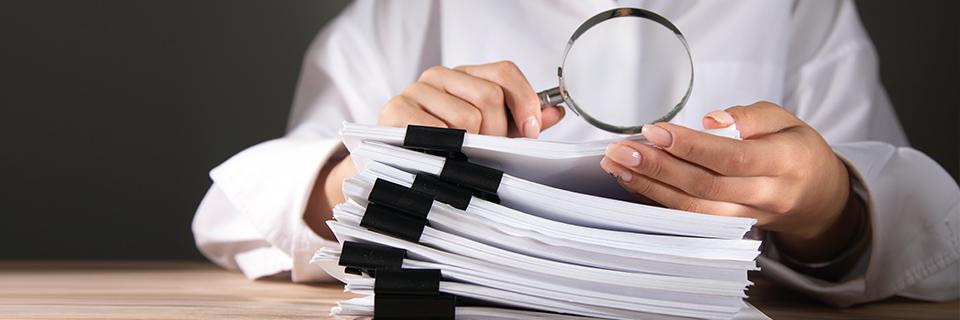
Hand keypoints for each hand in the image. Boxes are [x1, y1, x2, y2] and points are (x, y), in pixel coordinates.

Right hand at [307, 61, 565, 239]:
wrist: (387, 167)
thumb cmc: (442, 151)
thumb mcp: (485, 135)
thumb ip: (519, 122)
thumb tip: (556, 112)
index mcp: (463, 76)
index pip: (504, 71)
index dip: (524, 100)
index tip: (529, 131)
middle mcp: (438, 76)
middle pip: (490, 95)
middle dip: (499, 132)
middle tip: (490, 153)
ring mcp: (415, 91)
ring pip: (469, 117)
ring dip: (473, 146)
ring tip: (461, 158)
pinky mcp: (396, 112)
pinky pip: (440, 132)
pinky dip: (448, 150)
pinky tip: (440, 157)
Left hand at [600, 101, 863, 261]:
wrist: (817, 198)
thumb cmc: (795, 150)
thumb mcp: (786, 121)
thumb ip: (752, 116)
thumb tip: (712, 118)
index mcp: (783, 162)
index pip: (731, 158)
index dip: (690, 147)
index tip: (654, 130)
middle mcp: (764, 195)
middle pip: (704, 186)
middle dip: (658, 167)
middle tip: (622, 148)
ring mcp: (744, 217)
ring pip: (691, 208)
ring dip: (648, 186)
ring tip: (616, 164)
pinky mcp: (727, 228)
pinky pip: (688, 218)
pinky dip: (655, 200)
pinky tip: (630, 182)